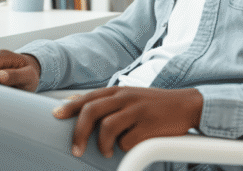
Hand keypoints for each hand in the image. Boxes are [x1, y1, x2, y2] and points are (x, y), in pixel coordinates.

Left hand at [52, 86, 202, 158]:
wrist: (186, 105)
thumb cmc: (153, 105)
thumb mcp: (130, 97)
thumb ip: (108, 102)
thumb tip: (77, 108)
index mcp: (119, 90)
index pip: (89, 97)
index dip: (70, 107)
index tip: (55, 116)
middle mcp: (126, 97)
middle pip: (92, 111)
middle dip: (78, 132)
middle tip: (75, 149)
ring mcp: (137, 111)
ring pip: (106, 127)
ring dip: (101, 144)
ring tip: (105, 151)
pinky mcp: (149, 126)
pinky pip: (127, 141)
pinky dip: (124, 148)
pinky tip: (130, 145)